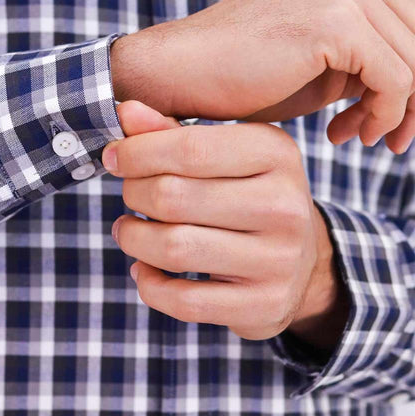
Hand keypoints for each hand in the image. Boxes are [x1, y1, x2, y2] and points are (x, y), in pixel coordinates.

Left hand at [106, 101, 349, 345]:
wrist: (302, 258)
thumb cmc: (246, 192)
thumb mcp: (223, 153)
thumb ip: (171, 132)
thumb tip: (124, 111)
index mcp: (274, 153)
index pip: (189, 149)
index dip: (136, 153)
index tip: (113, 158)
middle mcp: (284, 205)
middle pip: (173, 197)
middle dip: (133, 193)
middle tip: (129, 194)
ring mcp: (278, 260)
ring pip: (174, 248)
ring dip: (133, 238)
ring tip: (127, 229)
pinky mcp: (264, 304)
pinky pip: (185, 301)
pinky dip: (149, 285)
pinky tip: (144, 269)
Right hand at [111, 0, 414, 152]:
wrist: (180, 72)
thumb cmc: (240, 74)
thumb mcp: (320, 66)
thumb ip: (367, 62)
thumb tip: (411, 89)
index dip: (414, 77)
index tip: (391, 120)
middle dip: (414, 101)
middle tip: (385, 139)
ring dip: (396, 114)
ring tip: (359, 138)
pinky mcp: (335, 21)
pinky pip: (395, 79)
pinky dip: (384, 115)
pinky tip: (345, 133)